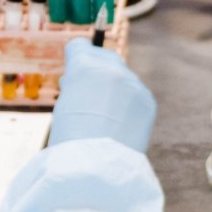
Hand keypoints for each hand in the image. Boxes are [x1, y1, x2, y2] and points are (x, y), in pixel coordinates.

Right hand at [48, 39, 155, 153]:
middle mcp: (112, 68)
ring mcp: (133, 83)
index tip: (72, 69)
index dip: (74, 57)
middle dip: (96, 68)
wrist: (97, 164)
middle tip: (87, 87)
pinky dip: (127, 103)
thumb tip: (79, 80)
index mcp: (84, 66)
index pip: (79, 47)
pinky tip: (118, 121)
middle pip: (105, 57)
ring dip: (113, 87)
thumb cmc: (71, 137)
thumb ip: (75, 85)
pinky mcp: (147, 100)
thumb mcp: (64, 103)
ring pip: (122, 77)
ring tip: (102, 111)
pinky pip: (136, 94)